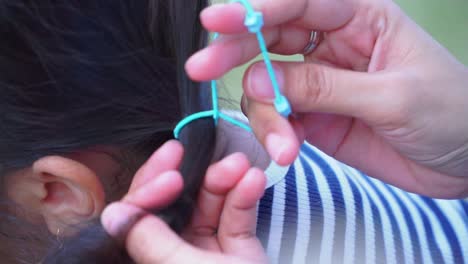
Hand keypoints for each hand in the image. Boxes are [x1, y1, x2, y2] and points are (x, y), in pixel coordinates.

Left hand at [101, 140, 267, 263]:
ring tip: (240, 165)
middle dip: (190, 178)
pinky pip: (237, 217)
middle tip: (195, 152)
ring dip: (224, 181)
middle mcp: (175, 255)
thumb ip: (148, 242)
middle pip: (174, 205)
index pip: (139, 219)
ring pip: (208, 206)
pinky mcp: (237, 250)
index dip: (150, 191)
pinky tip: (254, 179)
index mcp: (153, 260)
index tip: (171, 174)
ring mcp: (207, 252)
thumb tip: (113, 213)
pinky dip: (246, 197)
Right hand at [186, 0, 467, 197]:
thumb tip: (262, 81)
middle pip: (270, 38)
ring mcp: (318, 82)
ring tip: (283, 146)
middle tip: (201, 69)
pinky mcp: (312, 117)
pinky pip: (278, 119)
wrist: (464, 163)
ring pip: (268, 86)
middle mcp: (332, 44)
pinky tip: (286, 154)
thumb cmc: (451, 113)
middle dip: (235, 53)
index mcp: (360, 17)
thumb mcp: (393, 96)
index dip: (254, 9)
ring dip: (266, 115)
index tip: (215, 21)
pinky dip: (274, 136)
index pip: (299, 4)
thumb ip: (325, 87)